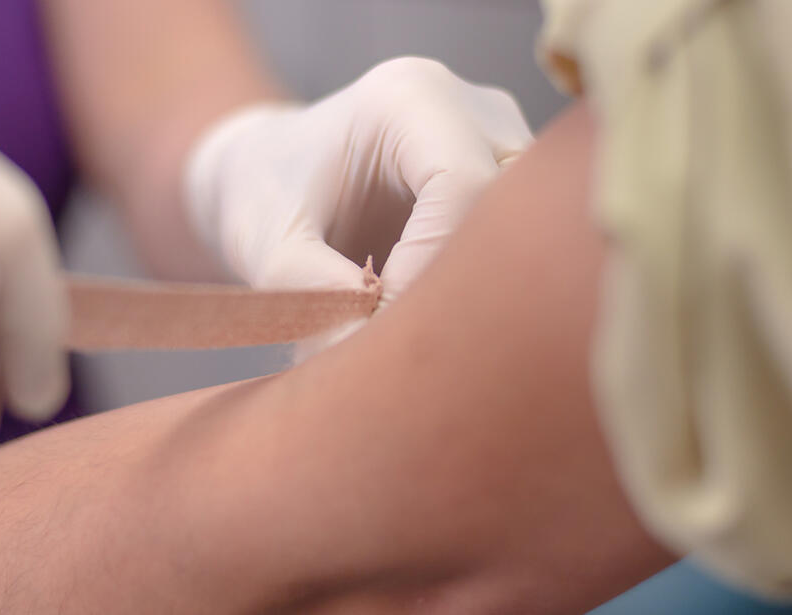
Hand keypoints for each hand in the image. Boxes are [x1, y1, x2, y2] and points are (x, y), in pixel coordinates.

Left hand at [185, 57, 532, 354]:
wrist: (267, 171)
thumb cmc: (261, 197)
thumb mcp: (267, 247)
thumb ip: (316, 294)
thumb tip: (370, 350)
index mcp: (407, 99)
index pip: (461, 185)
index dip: (432, 267)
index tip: (386, 326)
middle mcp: (470, 107)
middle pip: (512, 202)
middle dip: (471, 283)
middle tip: (418, 346)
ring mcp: (499, 139)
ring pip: (529, 224)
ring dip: (484, 288)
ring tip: (426, 335)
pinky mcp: (507, 176)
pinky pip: (522, 237)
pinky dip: (485, 286)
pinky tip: (441, 319)